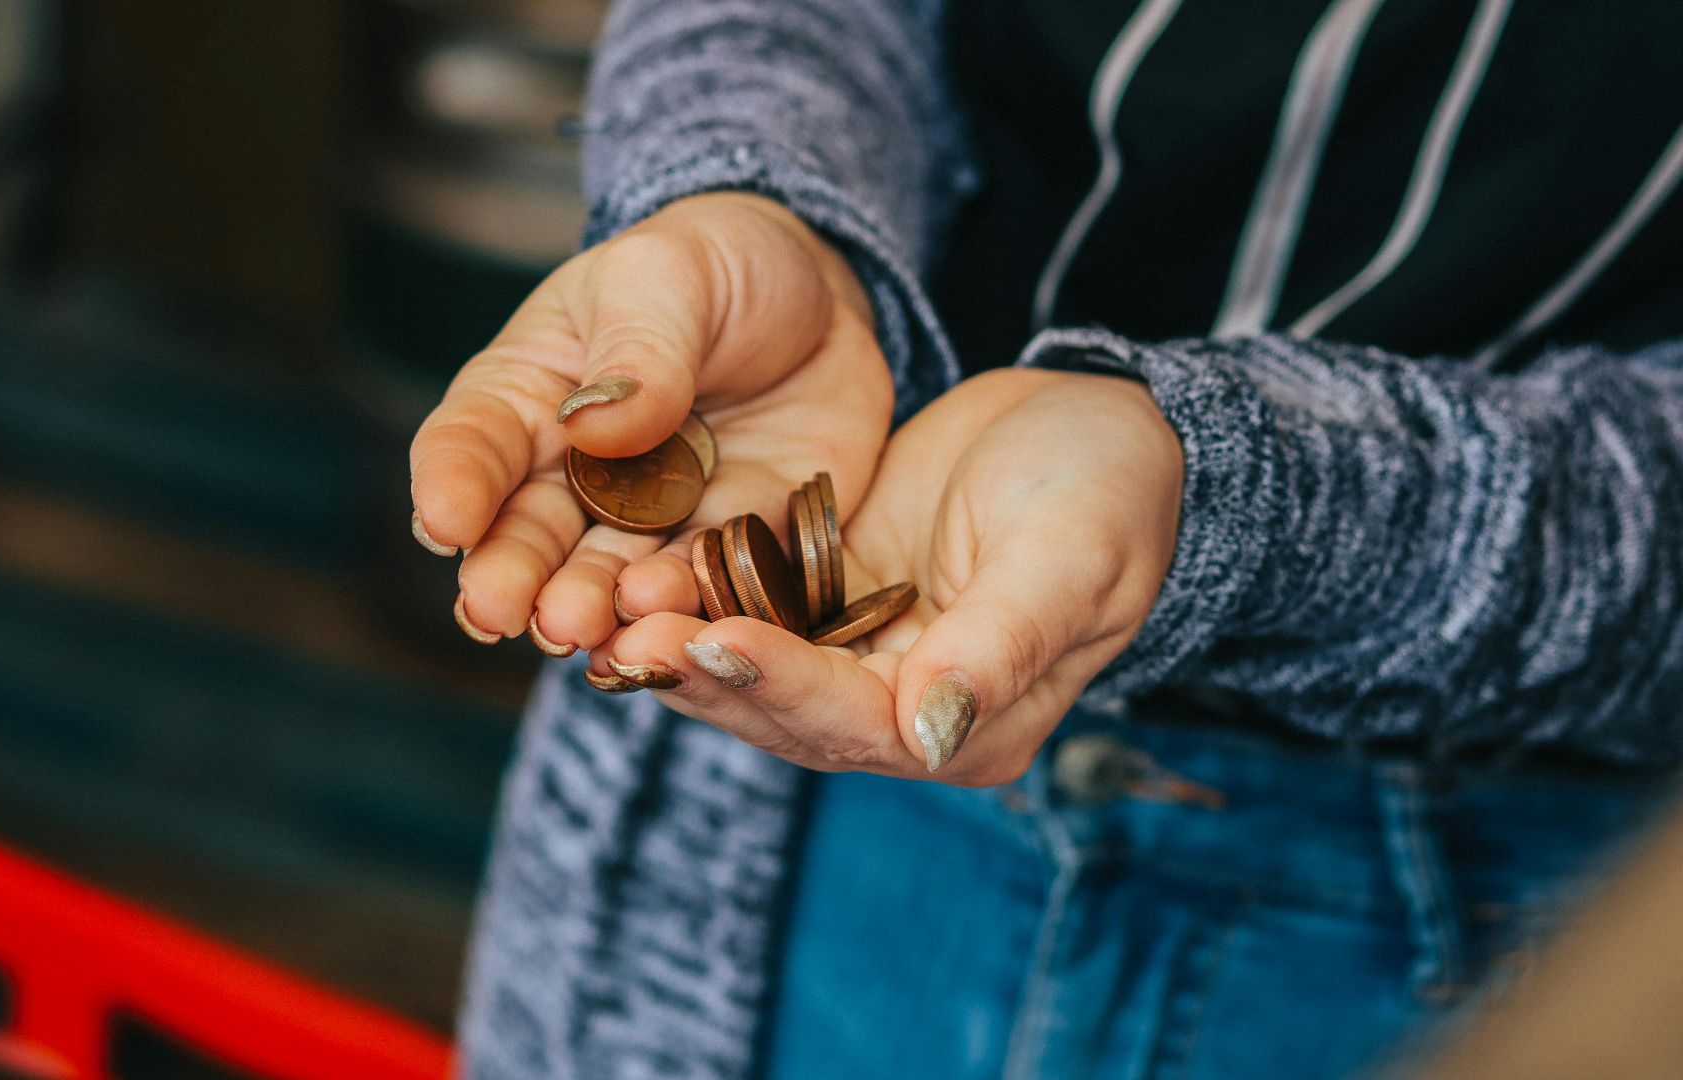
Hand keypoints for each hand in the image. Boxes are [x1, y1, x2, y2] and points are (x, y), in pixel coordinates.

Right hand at [409, 193, 892, 655]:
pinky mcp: (731, 543)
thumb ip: (636, 346)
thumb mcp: (669, 274)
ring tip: (577, 627)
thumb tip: (594, 425)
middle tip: (498, 610)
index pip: (474, 440)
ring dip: (588, 605)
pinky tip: (668, 622)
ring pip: (606, 575)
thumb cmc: (716, 267)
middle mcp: (576, 472)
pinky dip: (682, 608)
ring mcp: (652, 518)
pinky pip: (703, 582)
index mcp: (530, 393)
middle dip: (511, 572)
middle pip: (528, 531)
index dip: (453, 482)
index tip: (444, 522)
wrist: (825, 299)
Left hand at [592, 367, 1183, 785]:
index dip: (783, 685)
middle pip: (786, 709)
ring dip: (681, 642)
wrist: (1098, 432)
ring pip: (750, 670)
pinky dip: (692, 598)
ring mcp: (859, 661)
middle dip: (705, 670)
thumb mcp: (1068, 556)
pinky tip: (628, 574)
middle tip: (627, 630)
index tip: (715, 641)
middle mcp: (906, 716)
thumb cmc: (1107, 492)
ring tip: (608, 606)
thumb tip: (931, 734)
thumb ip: (1001, 644)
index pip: (860, 722)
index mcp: (972, 727)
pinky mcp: (825, 606)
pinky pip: (746, 612)